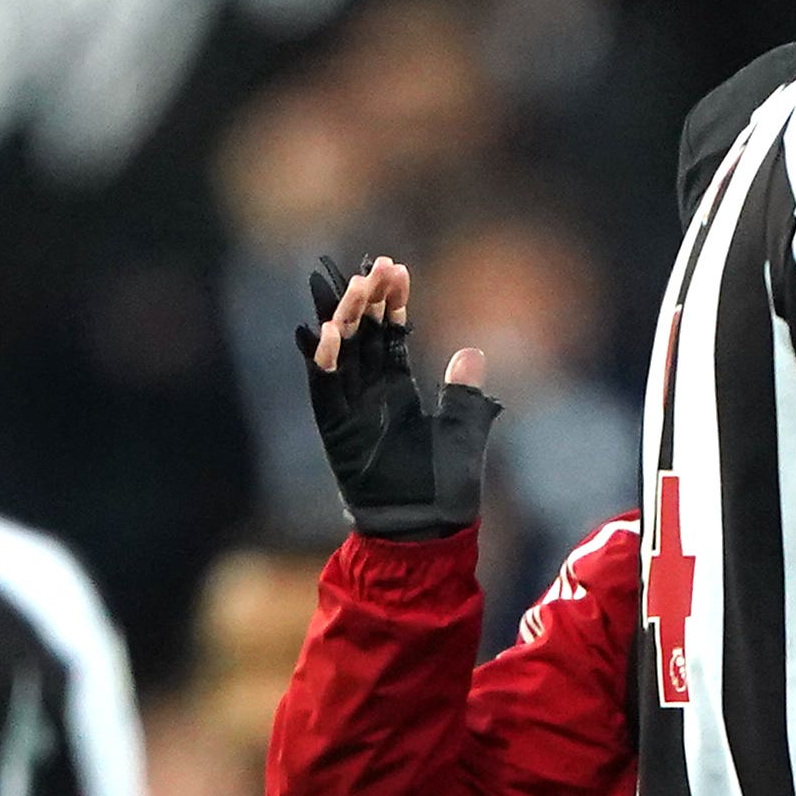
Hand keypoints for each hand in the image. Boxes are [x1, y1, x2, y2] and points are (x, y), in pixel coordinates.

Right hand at [296, 255, 501, 539]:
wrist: (427, 531)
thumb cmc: (447, 488)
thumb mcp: (464, 431)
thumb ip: (463, 392)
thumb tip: (471, 351)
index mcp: (398, 392)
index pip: (390, 335)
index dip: (392, 303)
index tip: (396, 268)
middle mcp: (369, 397)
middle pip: (361, 335)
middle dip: (367, 299)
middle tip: (375, 264)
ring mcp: (349, 412)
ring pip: (339, 354)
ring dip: (345, 319)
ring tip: (355, 285)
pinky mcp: (334, 432)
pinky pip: (323, 390)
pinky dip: (324, 361)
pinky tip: (330, 330)